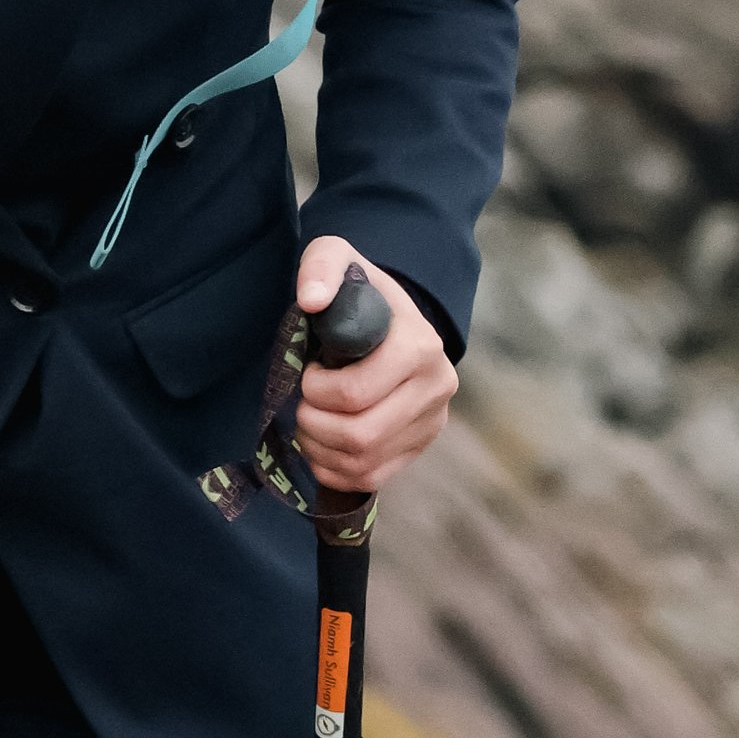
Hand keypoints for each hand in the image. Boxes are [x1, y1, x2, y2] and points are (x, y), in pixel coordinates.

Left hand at [292, 239, 455, 494]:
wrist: (392, 320)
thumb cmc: (360, 292)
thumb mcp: (339, 259)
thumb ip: (321, 268)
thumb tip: (311, 300)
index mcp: (420, 345)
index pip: (356, 393)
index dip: (317, 391)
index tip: (307, 372)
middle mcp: (436, 388)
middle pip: (360, 435)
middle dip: (314, 424)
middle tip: (302, 403)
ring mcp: (431, 423)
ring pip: (363, 462)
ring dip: (320, 449)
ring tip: (309, 422)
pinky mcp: (418, 449)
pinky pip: (370, 478)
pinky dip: (334, 469)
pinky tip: (323, 444)